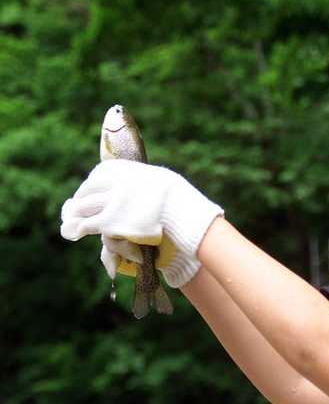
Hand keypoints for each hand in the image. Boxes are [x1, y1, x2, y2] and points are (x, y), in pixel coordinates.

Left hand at [60, 159, 222, 286]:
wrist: (184, 216)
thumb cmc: (182, 204)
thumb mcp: (164, 183)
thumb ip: (149, 184)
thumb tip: (148, 185)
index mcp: (131, 170)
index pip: (103, 172)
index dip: (93, 181)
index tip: (90, 188)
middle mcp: (118, 182)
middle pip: (91, 187)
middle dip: (81, 197)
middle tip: (75, 206)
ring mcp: (113, 201)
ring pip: (84, 205)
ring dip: (74, 213)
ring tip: (69, 221)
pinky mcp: (110, 221)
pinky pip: (87, 223)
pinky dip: (78, 228)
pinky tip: (73, 233)